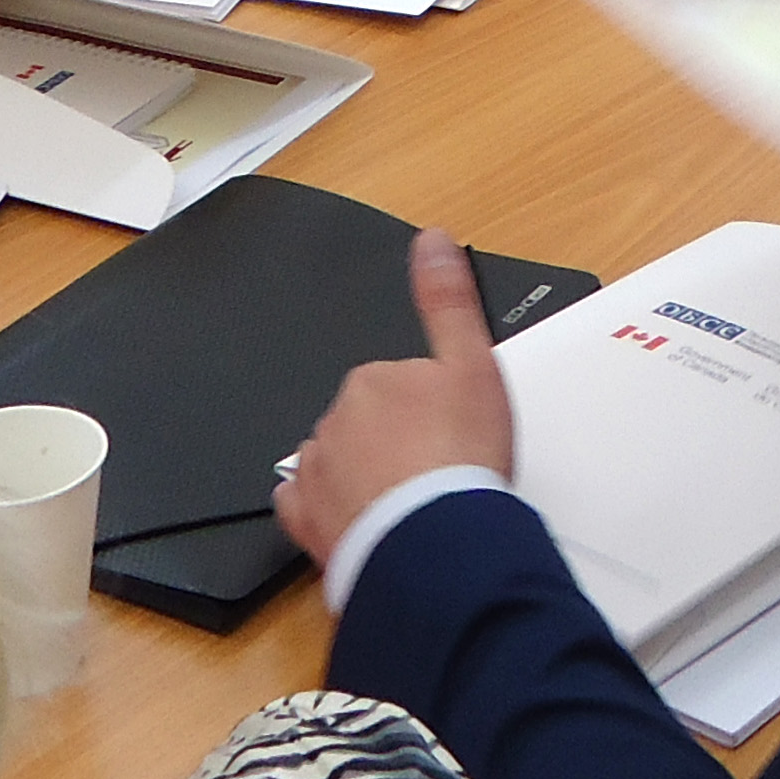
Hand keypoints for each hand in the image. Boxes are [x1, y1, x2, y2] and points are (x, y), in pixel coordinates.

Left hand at [277, 228, 516, 568]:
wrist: (435, 540)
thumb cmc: (460, 458)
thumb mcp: (473, 365)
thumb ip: (449, 301)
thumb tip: (431, 238)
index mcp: (371, 380)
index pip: (399, 384)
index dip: (429, 409)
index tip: (451, 433)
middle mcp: (334, 421)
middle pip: (366, 424)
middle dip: (395, 442)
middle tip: (435, 470)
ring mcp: (315, 472)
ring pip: (337, 463)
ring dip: (365, 477)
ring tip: (409, 503)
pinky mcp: (307, 520)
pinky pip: (306, 506)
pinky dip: (329, 511)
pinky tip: (361, 521)